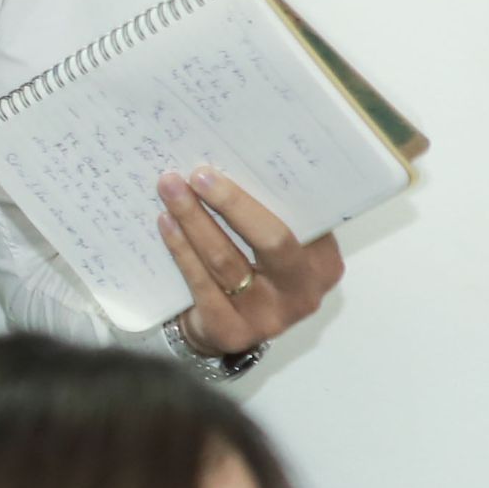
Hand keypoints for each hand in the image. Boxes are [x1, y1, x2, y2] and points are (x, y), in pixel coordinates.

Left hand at [157, 168, 343, 352]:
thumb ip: (269, 215)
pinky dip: (181, 250)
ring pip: (227, 260)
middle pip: (271, 240)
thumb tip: (234, 161)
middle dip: (232, 203)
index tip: (242, 155)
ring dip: (195, 220)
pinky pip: (202, 284)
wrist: (226, 329)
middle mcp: (304, 293)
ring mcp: (270, 317)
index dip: (272, 186)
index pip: (302, 217)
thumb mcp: (274, 249)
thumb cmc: (255, 274)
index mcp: (323, 263)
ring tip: (171, 190)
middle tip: (199, 174)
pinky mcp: (232, 332)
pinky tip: (165, 224)